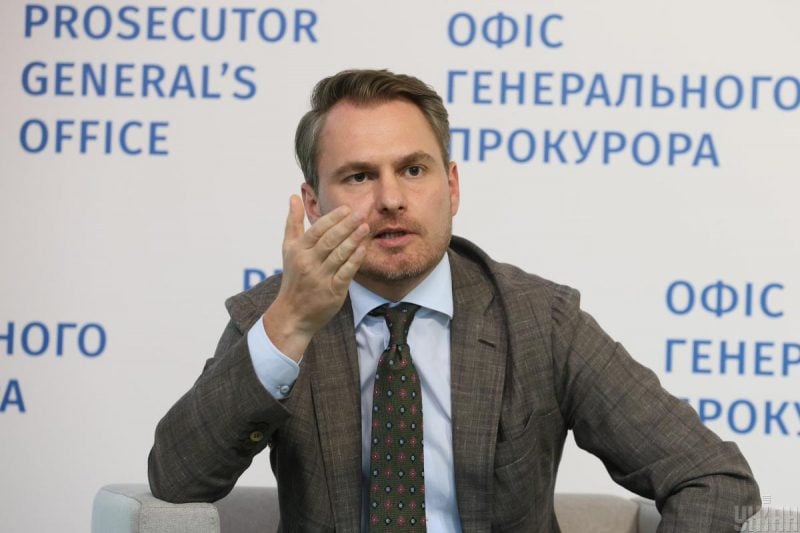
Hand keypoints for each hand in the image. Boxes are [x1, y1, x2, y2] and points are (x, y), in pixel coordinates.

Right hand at [263, 195, 369, 360]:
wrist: (293, 313)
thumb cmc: (293, 277)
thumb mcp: (288, 248)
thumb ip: (293, 222)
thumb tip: (293, 197)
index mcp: (298, 250)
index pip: (317, 230)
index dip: (332, 218)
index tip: (346, 208)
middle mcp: (308, 263)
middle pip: (330, 240)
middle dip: (346, 225)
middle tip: (361, 213)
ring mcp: (320, 277)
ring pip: (339, 254)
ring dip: (353, 239)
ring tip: (365, 226)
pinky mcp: (333, 291)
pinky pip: (346, 272)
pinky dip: (355, 259)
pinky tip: (363, 248)